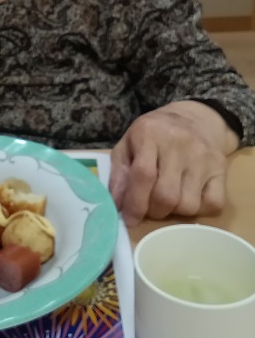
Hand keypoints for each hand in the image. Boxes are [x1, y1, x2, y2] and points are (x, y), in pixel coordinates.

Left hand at [109, 101, 239, 225]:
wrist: (194, 118)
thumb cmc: (154, 135)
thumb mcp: (128, 144)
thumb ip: (119, 174)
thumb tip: (116, 205)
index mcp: (149, 133)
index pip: (143, 175)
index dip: (135, 203)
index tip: (130, 219)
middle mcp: (179, 143)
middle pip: (166, 195)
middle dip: (153, 211)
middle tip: (148, 208)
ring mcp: (203, 156)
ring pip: (188, 205)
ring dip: (174, 212)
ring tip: (167, 199)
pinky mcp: (221, 168)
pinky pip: (213, 204)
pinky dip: (199, 210)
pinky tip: (188, 197)